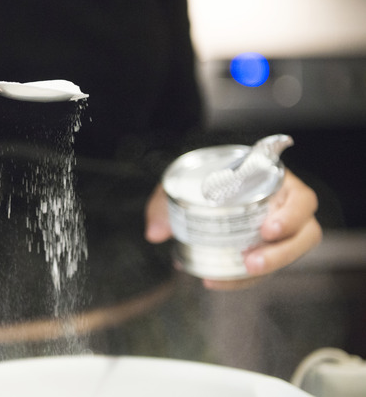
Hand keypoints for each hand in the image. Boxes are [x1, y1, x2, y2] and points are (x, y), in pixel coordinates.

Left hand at [144, 170, 321, 289]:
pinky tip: (217, 281)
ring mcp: (279, 232)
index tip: (268, 229)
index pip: (301, 199)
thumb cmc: (199, 178)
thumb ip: (165, 205)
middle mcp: (284, 208)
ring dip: (267, 268)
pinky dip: (242, 279)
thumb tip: (155, 233)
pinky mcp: (266, 250)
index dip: (291, 216)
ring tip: (240, 272)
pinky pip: (264, 268)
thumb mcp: (180, 183)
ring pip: (290, 255)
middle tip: (251, 261)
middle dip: (281, 253)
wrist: (199, 184)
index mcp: (275, 182)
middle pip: (304, 234)